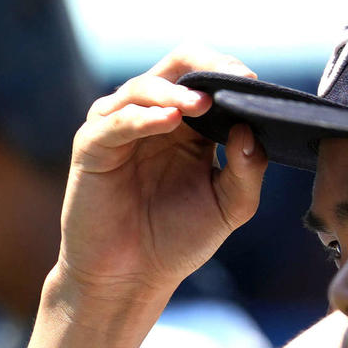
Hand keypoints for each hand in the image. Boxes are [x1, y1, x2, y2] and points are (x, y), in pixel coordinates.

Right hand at [55, 48, 262, 314]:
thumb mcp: (228, 207)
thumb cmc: (177, 240)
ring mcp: (118, 126)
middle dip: (206, 68)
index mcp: (188, 125)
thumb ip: (247, 171)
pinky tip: (169, 121)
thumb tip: (251, 130)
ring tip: (203, 104)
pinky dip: (143, 117)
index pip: (206, 78)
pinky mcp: (92, 146)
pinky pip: (116, 122)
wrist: (131, 279)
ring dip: (176, 94)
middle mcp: (152, 116)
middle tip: (235, 78)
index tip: (256, 85)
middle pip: (176, 68)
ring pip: (144, 88)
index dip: (229, 74)